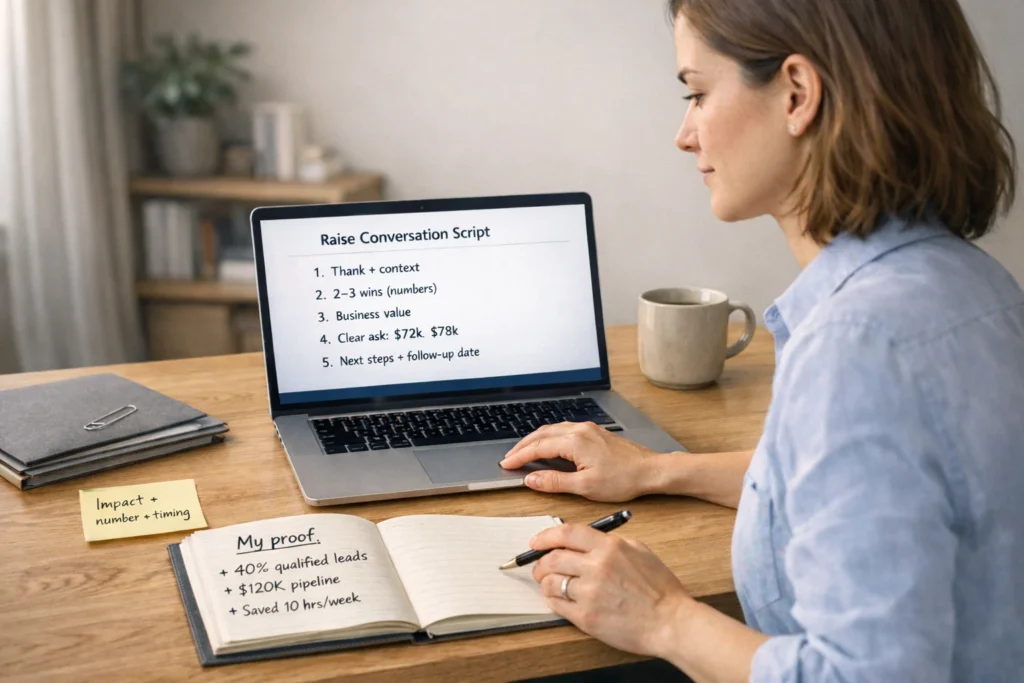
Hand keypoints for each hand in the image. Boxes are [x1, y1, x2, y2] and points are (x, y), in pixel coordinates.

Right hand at [499, 422, 665, 501]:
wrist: (650, 470)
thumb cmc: (623, 479)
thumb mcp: (585, 486)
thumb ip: (554, 481)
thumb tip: (531, 479)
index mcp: (574, 442)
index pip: (538, 447)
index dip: (519, 457)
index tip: (506, 464)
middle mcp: (579, 430)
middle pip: (541, 434)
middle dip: (522, 446)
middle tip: (509, 458)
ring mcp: (587, 429)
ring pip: (552, 430)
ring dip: (535, 440)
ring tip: (523, 452)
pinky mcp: (594, 432)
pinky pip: (563, 430)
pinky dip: (548, 437)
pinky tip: (548, 446)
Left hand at [530, 523, 692, 658]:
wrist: (670, 622)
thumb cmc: (659, 589)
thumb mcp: (640, 551)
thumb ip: (610, 543)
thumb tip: (583, 541)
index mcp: (610, 547)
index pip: (566, 533)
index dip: (546, 536)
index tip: (536, 542)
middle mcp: (597, 567)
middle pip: (553, 558)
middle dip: (540, 563)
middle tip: (538, 567)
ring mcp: (590, 593)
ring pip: (550, 583)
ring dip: (545, 583)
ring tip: (548, 584)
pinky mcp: (586, 617)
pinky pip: (557, 605)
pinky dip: (553, 601)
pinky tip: (558, 600)